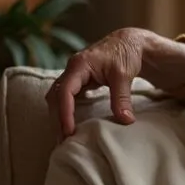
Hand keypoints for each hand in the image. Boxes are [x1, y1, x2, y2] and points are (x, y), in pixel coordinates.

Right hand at [47, 29, 184, 138]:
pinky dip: (65, 112)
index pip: (65, 91)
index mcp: (79, 65)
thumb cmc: (125, 54)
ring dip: (58, 116)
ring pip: (57, 98)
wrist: (129, 43)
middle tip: (63, 141)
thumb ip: (122, 98)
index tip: (68, 130)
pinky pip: (65, 98)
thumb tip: (125, 121)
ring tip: (64, 138)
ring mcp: (73, 76)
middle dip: (57, 119)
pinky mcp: (78, 82)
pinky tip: (69, 126)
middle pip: (55, 96)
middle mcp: (72, 70)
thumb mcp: (124, 75)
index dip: (65, 112)